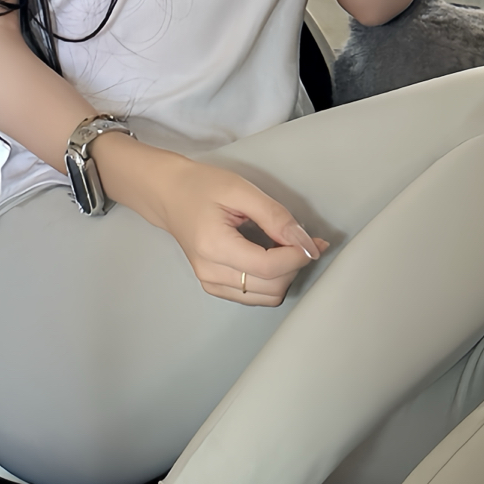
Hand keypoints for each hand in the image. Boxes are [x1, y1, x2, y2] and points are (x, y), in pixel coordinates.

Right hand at [96, 140, 327, 305]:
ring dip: (284, 275)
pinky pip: (255, 296)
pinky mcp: (214, 287)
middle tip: (297, 238)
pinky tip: (268, 257)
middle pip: (271, 287)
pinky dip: (270, 280)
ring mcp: (211, 284)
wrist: (168, 195)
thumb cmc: (201, 186)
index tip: (315, 241)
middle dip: (293, 265)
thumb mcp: (240, 189)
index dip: (298, 256)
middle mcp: (211, 273)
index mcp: (214, 246)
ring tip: (281, 247)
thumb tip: (306, 243)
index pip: (269, 267)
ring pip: (267, 297)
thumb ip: (275, 216)